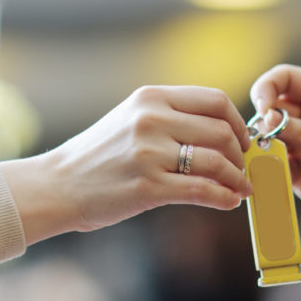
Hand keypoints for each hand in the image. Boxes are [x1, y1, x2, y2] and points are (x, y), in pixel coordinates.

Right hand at [1, 86, 251, 244]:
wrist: (57, 185)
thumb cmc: (100, 155)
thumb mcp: (133, 120)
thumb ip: (172, 118)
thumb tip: (222, 132)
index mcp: (151, 98)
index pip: (215, 100)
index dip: (239, 122)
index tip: (243, 140)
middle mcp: (152, 120)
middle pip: (221, 131)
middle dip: (240, 153)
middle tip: (243, 168)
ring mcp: (149, 153)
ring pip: (216, 161)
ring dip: (237, 178)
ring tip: (241, 188)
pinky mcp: (148, 187)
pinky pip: (201, 190)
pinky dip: (223, 197)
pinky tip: (229, 202)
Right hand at [250, 64, 300, 258]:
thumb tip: (266, 119)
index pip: (286, 78)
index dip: (268, 88)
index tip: (263, 109)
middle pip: (271, 107)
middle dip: (263, 122)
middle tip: (265, 140)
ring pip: (267, 137)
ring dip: (262, 146)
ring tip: (268, 160)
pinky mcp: (297, 173)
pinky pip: (271, 165)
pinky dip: (265, 169)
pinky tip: (270, 176)